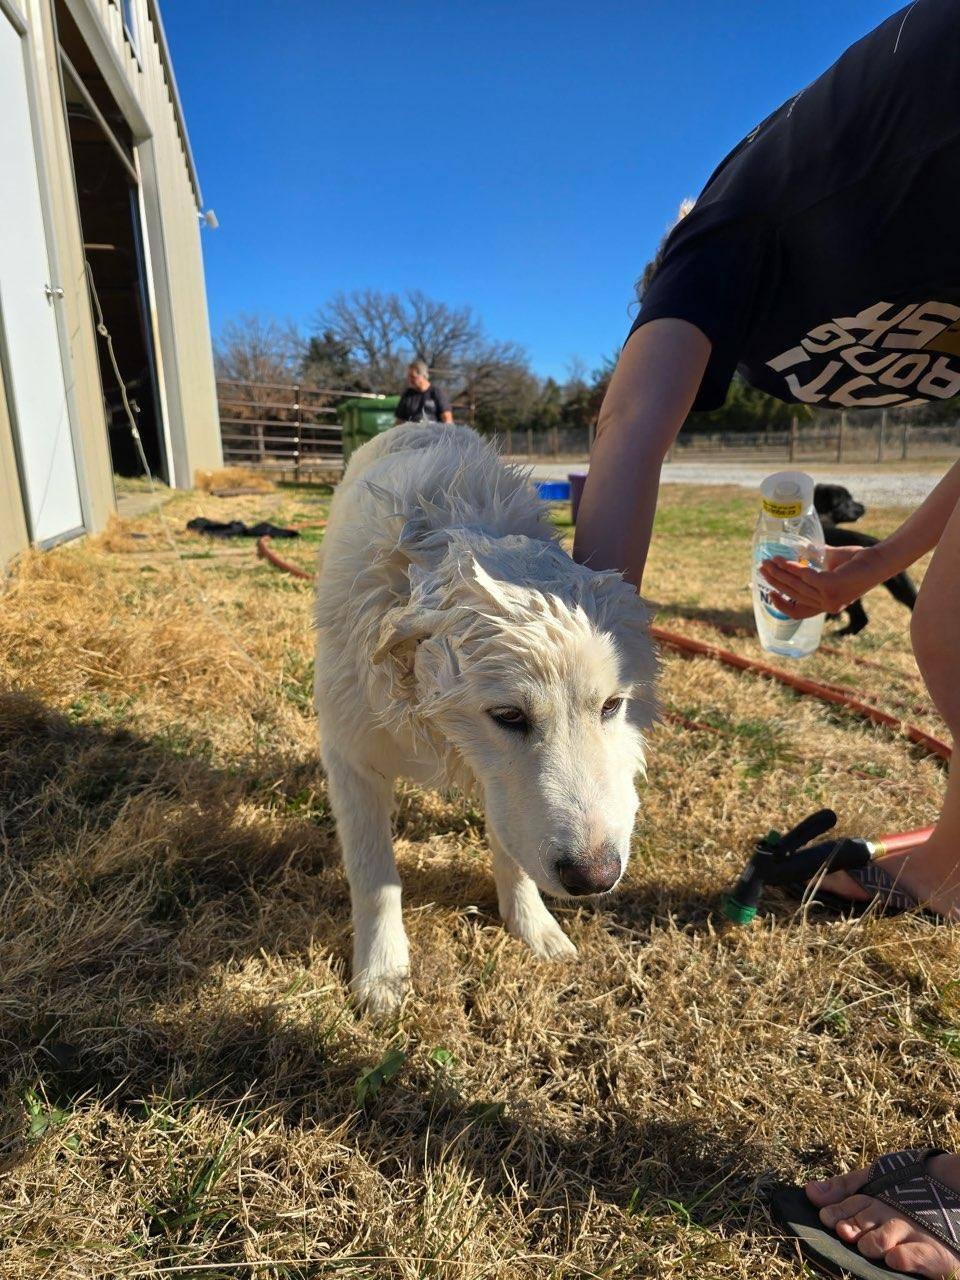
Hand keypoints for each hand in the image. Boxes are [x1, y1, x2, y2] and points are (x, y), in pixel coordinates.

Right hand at [759, 545, 882, 618]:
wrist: (877, 559)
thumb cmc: (856, 561)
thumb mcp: (830, 565)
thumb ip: (814, 563)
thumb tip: (797, 552)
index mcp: (826, 605)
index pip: (798, 612)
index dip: (781, 605)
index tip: (770, 592)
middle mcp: (827, 606)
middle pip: (792, 595)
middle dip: (775, 581)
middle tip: (762, 567)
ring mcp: (829, 598)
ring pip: (795, 585)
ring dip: (779, 572)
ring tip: (770, 560)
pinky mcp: (830, 587)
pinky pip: (804, 576)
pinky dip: (791, 567)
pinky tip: (784, 559)